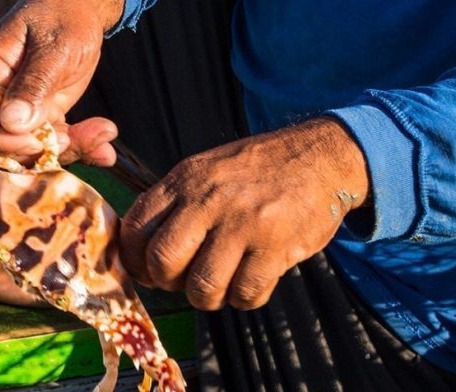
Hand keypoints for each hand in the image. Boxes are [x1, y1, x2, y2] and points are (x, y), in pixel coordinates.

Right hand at [0, 0, 124, 164]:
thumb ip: (34, 83)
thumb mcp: (54, 46)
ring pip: (32, 149)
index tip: (38, 142)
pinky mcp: (41, 114)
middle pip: (0, 145)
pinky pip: (54, 142)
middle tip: (77, 141)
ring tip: (104, 141)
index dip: (0, 141)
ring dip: (68, 151)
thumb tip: (13, 122)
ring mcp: (19, 107)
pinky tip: (107, 152)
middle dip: (40, 152)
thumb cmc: (62, 14)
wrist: (81, 5)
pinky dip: (80, 147)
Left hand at [119, 117, 368, 310]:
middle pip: (163, 262)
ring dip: (210, 297)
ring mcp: (244, 223)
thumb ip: (175, 204)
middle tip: (187, 280)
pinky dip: (245, 298)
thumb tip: (142, 256)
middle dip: (169, 283)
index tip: (151, 270)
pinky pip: (245, 294)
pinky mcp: (276, 246)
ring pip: (203, 287)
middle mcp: (210, 199)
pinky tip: (253, 280)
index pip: (136, 228)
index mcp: (186, 179)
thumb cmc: (258, 170)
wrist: (320, 156)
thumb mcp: (208, 169)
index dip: (136, 261)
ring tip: (223, 284)